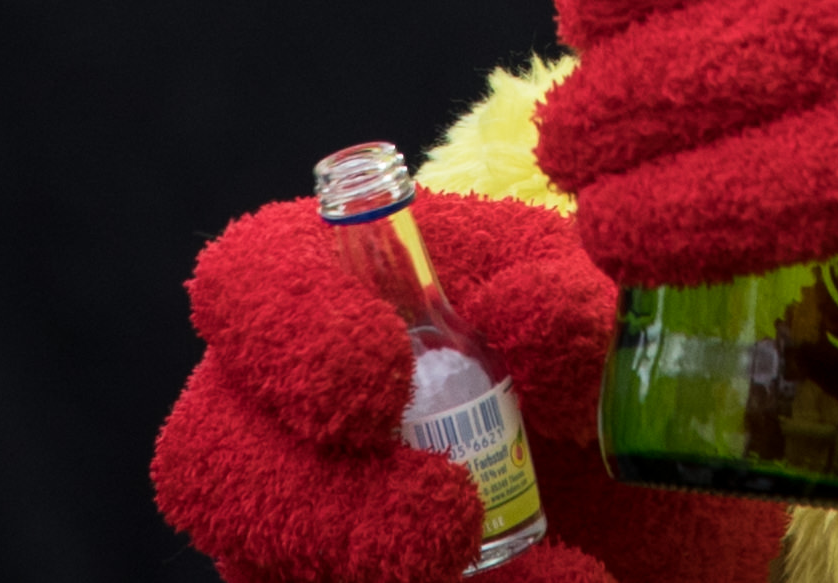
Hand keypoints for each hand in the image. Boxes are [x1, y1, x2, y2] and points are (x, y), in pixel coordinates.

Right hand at [153, 190, 776, 582]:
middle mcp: (276, 413)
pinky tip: (561, 581)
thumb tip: (519, 316)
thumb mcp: (602, 329)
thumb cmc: (588, 372)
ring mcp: (290, 523)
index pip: (245, 285)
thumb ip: (571, 310)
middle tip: (448, 516)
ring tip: (517, 568)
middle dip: (317, 501)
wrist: (631, 495)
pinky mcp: (331, 580)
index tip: (379, 380)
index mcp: (329, 292)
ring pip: (253, 563)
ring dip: (364, 566)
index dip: (285, 331)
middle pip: (206, 458)